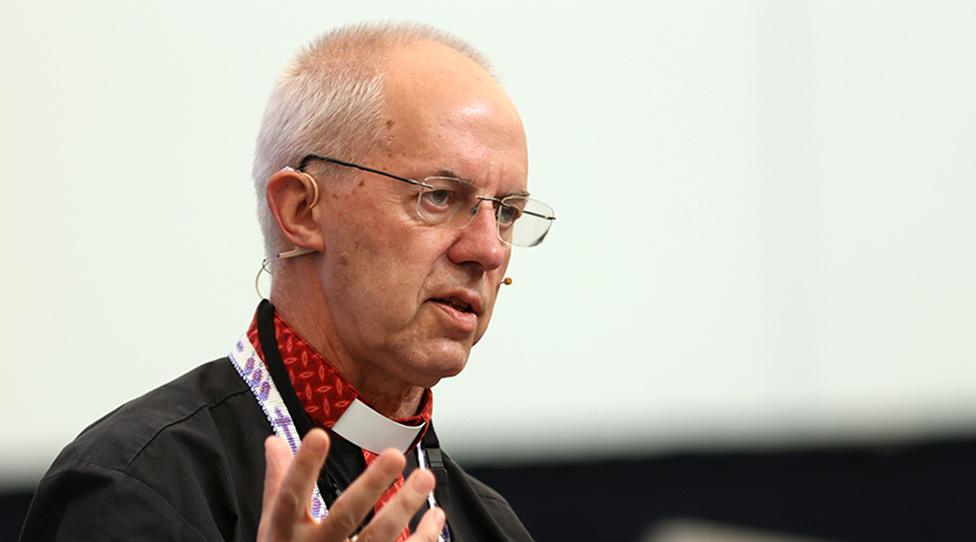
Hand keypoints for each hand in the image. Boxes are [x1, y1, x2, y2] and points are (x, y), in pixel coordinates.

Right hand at [257, 428, 445, 540]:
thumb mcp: (275, 526)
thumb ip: (279, 482)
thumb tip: (275, 442)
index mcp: (287, 532)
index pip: (290, 496)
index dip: (303, 467)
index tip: (319, 436)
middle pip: (344, 516)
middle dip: (371, 485)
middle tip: (394, 455)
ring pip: (379, 537)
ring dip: (405, 506)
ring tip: (424, 477)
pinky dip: (424, 536)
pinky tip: (435, 514)